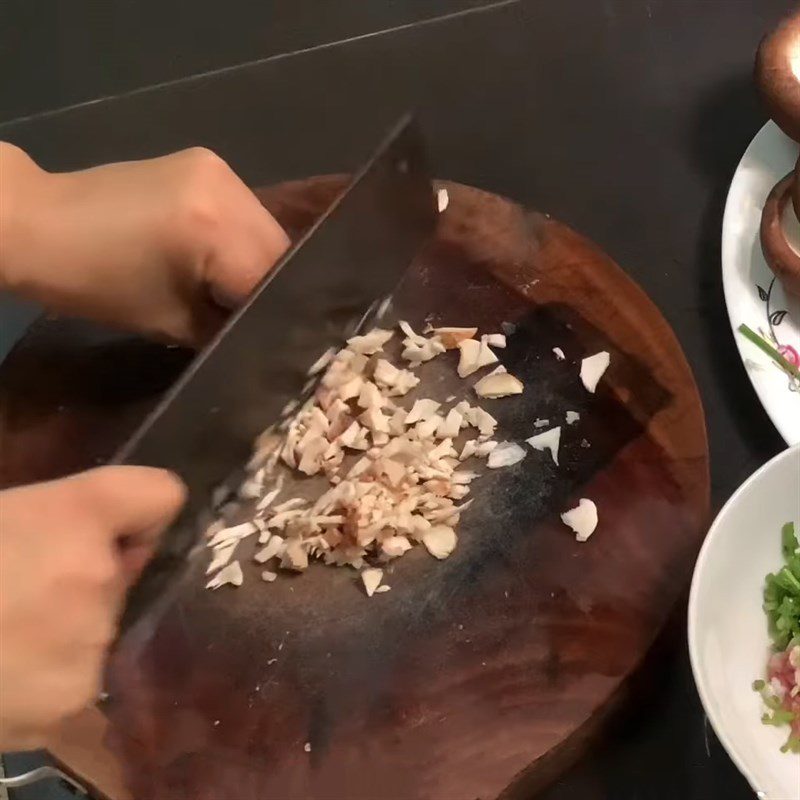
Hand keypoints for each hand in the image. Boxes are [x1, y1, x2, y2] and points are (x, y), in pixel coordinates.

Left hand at [0, 143, 289, 344]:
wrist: (40, 225)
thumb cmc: (96, 283)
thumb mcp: (172, 323)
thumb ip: (229, 327)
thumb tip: (268, 337)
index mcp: (215, 227)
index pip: (274, 279)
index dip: (278, 314)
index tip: (273, 339)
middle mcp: (227, 188)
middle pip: (279, 250)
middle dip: (274, 287)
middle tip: (260, 318)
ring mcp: (218, 170)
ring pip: (267, 230)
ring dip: (261, 263)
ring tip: (239, 290)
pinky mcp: (207, 164)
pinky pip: (245, 212)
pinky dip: (243, 240)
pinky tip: (223, 260)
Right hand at [0, 466, 184, 749]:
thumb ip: (54, 518)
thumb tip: (102, 538)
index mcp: (76, 514)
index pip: (160, 495)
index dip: (140, 513)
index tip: (116, 531)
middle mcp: (100, 575)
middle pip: (122, 571)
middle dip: (86, 578)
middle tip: (19, 591)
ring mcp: (91, 642)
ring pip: (100, 626)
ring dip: (66, 629)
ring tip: (3, 637)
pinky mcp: (72, 699)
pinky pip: (77, 675)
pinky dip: (48, 677)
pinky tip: (3, 672)